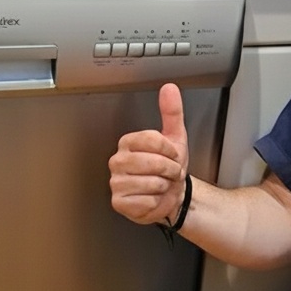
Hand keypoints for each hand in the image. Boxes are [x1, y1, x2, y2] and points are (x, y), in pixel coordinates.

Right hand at [108, 83, 188, 225]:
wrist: (172, 195)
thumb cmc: (169, 167)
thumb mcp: (174, 137)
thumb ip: (172, 112)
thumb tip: (169, 88)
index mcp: (128, 142)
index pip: (152, 139)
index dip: (170, 150)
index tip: (172, 155)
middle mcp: (117, 160)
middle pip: (153, 162)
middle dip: (170, 169)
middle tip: (169, 172)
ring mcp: (116, 182)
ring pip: (151, 182)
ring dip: (164, 186)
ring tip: (161, 184)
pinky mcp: (118, 202)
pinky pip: (146, 201)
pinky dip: (156, 202)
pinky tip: (152, 198)